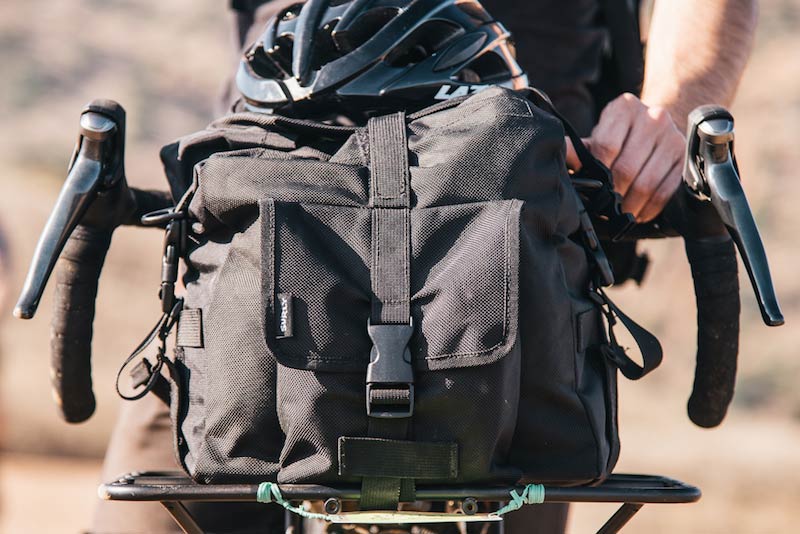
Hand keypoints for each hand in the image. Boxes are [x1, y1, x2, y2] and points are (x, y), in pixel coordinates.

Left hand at [565, 93, 684, 222]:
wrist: (654, 130)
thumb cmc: (617, 138)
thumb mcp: (597, 137)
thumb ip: (578, 148)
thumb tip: (558, 154)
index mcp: (625, 108)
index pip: (607, 146)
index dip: (598, 172)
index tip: (592, 188)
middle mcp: (653, 117)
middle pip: (626, 168)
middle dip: (612, 194)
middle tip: (604, 209)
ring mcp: (673, 137)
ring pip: (646, 183)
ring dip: (630, 206)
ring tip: (619, 215)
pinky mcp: (685, 157)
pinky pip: (665, 191)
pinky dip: (649, 208)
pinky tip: (638, 214)